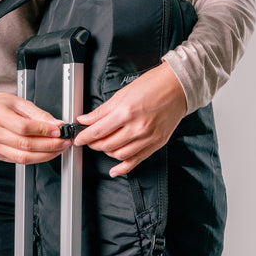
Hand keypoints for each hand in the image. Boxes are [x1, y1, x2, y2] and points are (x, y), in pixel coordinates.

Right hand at [0, 90, 69, 163]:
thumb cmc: (2, 105)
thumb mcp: (21, 102)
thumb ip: (40, 115)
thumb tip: (57, 125)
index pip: (23, 127)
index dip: (43, 130)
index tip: (58, 130)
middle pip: (25, 145)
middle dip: (49, 145)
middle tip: (63, 141)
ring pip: (23, 157)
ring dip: (45, 155)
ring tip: (58, 149)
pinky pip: (20, 161)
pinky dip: (36, 158)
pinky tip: (46, 152)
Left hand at [73, 62, 186, 176]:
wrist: (177, 87)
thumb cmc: (153, 85)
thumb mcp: (122, 94)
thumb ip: (102, 110)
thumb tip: (86, 119)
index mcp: (126, 112)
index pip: (97, 131)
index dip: (84, 137)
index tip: (78, 138)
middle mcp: (136, 127)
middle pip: (106, 144)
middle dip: (93, 144)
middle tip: (89, 140)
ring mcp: (147, 137)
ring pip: (119, 154)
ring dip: (106, 152)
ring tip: (102, 146)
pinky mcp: (156, 143)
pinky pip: (136, 160)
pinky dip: (123, 167)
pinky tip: (115, 169)